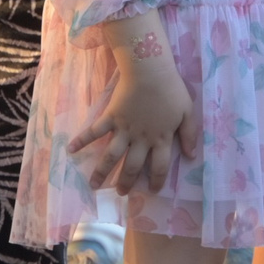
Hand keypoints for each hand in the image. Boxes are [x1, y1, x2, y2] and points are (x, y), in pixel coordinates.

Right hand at [71, 21, 198, 194]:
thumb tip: (192, 156)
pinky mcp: (111, 117)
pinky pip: (95, 131)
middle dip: (126, 182)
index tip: (154, 191)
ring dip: (101, 171)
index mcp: (161, 139)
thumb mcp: (187, 111)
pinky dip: (82, 140)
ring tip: (93, 186)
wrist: (150, 70)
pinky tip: (71, 150)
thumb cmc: (171, 88)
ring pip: (111, 156)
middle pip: (133, 167)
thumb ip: (189, 134)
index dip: (158, 181)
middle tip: (120, 193)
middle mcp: (141, 139)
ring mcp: (124, 129)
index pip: (160, 167)